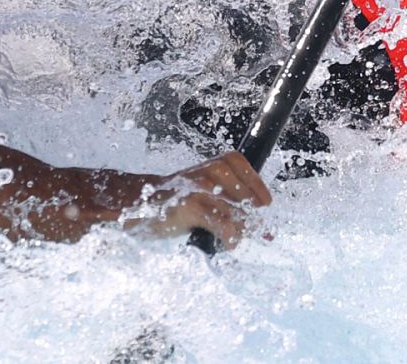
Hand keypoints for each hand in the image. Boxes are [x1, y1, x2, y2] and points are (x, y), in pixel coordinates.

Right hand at [126, 151, 272, 250]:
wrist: (142, 203)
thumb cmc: (179, 200)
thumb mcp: (207, 193)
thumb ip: (232, 203)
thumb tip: (265, 229)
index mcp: (217, 163)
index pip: (248, 175)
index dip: (258, 190)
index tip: (265, 205)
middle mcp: (210, 170)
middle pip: (245, 198)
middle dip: (252, 219)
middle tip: (259, 232)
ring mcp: (199, 187)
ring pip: (235, 212)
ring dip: (242, 230)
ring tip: (238, 239)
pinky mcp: (191, 205)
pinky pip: (222, 223)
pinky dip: (230, 236)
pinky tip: (229, 243)